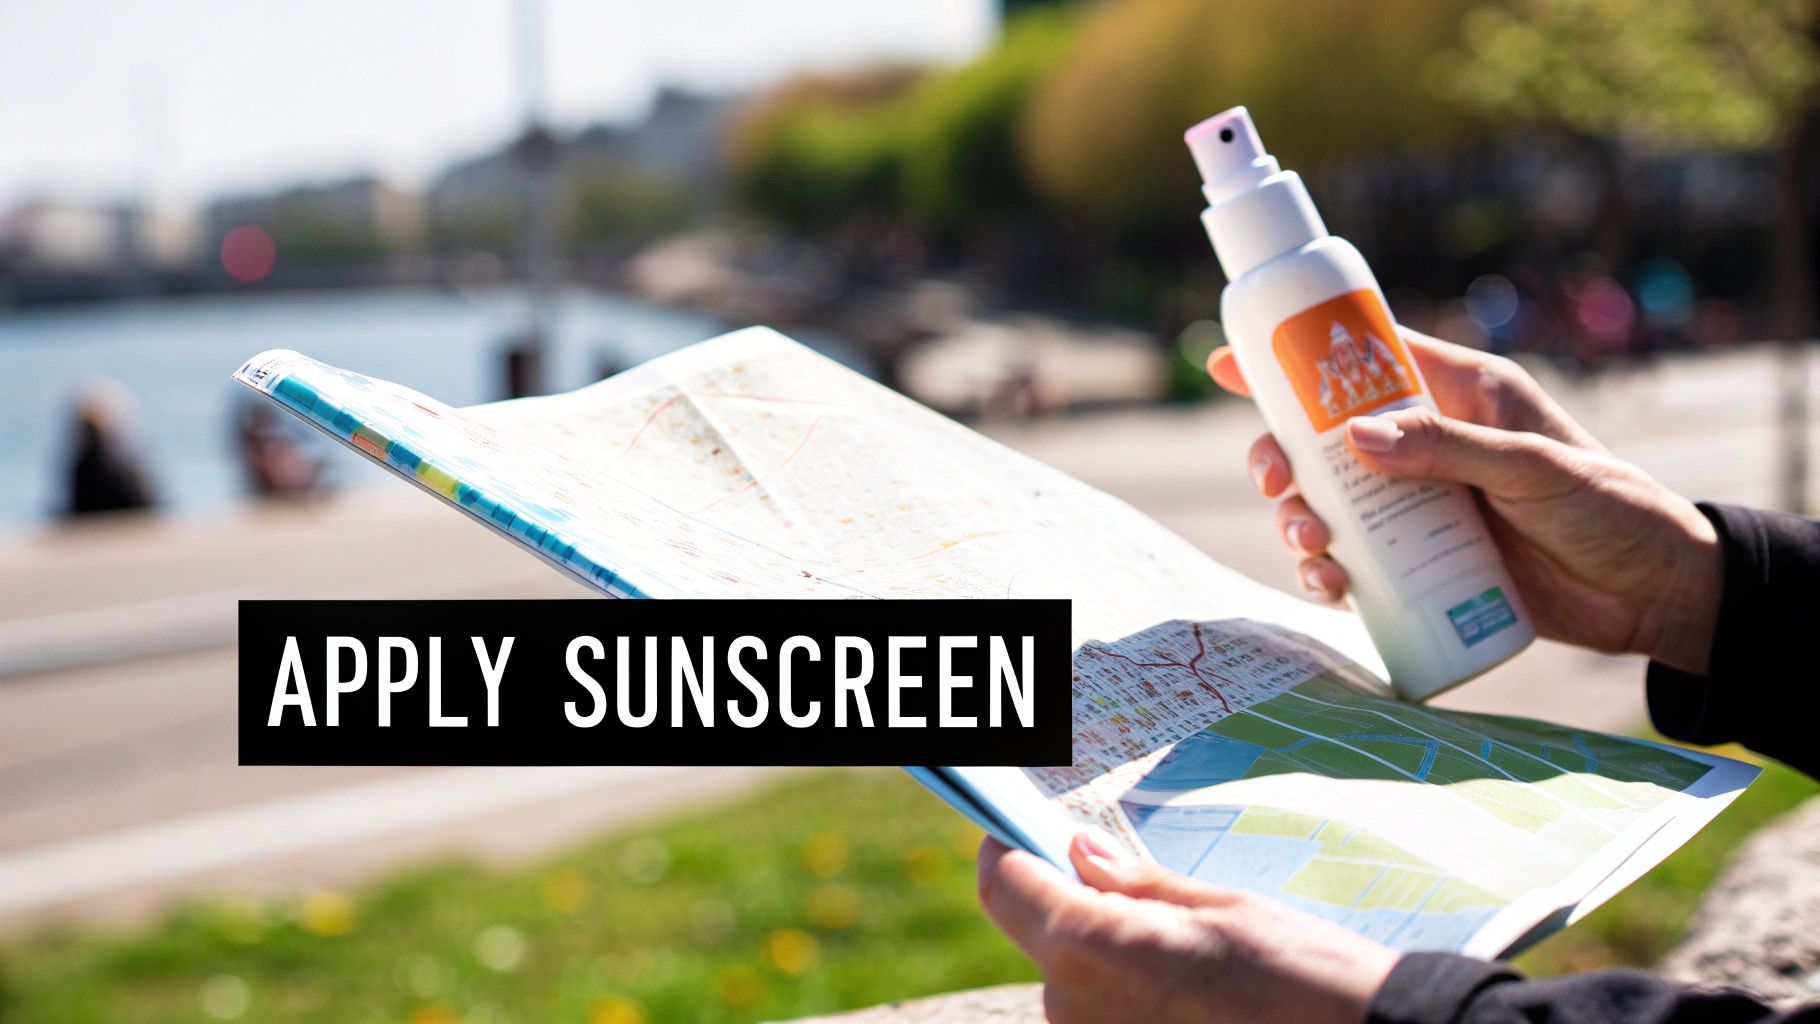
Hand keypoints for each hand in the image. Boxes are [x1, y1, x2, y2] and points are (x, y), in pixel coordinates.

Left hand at [977, 833, 1397, 1023]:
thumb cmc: (1302, 976)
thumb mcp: (1220, 909)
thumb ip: (1135, 887)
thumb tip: (1079, 856)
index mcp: (1087, 946)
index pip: (1004, 886)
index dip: (1006, 849)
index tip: (1018, 829)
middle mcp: (1071, 1008)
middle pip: (1045, 940)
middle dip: (1081, 911)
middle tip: (1145, 896)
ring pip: (1079, 989)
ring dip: (1115, 966)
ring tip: (1194, 962)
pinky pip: (1109, 1023)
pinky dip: (1136, 1005)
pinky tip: (1195, 1001)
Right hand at [1208, 328, 1721, 674]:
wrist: (1653, 594)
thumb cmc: (1611, 508)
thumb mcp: (1535, 467)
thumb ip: (1449, 449)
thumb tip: (1355, 439)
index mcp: (1457, 394)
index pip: (1365, 359)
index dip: (1295, 357)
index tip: (1230, 361)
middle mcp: (1428, 445)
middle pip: (1324, 439)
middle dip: (1282, 458)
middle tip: (1273, 480)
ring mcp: (1421, 507)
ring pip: (1330, 503)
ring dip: (1300, 520)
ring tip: (1310, 543)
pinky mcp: (1422, 564)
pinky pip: (1354, 563)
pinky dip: (1327, 572)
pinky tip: (1329, 585)